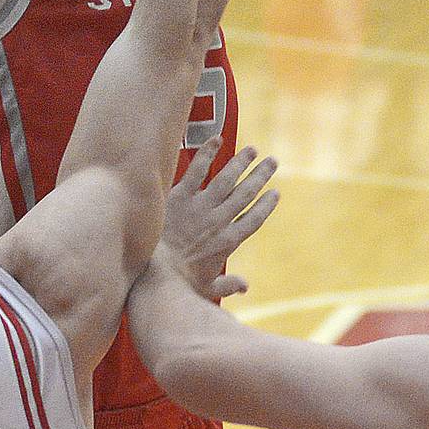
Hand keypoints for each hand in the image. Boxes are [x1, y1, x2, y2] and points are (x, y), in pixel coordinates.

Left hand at [162, 138, 278, 299]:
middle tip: (272, 161)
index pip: (254, 219)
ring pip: (226, 179)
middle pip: (245, 193)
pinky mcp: (180, 196)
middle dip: (261, 176)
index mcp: (228, 241)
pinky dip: (207, 154)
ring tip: (252, 149)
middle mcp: (219, 220)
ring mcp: (200, 206)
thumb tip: (245, 287)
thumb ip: (228, 285)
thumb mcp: (208, 288)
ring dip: (241, 163)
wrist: (153, 273)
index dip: (266, 205)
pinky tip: (217, 140)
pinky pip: (196, 170)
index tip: (275, 193)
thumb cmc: (179, 283)